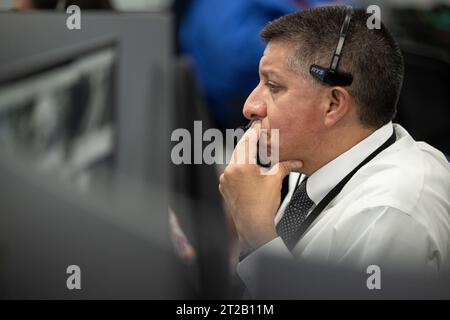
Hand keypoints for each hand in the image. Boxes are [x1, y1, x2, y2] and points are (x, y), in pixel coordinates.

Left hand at [219, 121, 302, 249]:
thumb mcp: (276, 181)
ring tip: (256, 153)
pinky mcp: (224, 187)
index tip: (258, 125)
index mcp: (241, 166)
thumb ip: (285, 165)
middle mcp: (230, 171)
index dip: (254, 131)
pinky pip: (231, 171)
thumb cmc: (263, 207)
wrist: (254, 227)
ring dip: (244, 155)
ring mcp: (225, 180)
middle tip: (258, 136)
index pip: (247, 141)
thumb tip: (295, 161)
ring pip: (234, 160)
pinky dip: (239, 167)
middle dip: (249, 142)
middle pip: (239, 149)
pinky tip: (249, 169)